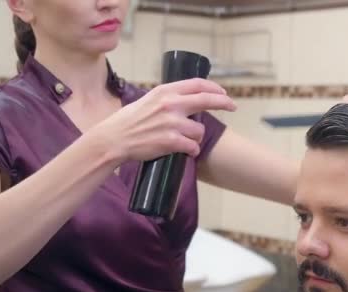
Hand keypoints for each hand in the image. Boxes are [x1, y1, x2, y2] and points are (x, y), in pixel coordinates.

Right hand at [90, 78, 236, 162]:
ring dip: (195, 137)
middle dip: (224, 103)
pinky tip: (185, 151)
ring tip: (183, 140)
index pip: (197, 84)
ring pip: (199, 129)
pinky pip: (193, 147)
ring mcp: (172, 123)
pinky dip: (192, 150)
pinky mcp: (171, 141)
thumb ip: (168, 98)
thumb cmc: (129, 121)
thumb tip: (189, 99)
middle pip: (207, 100)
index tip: (223, 93)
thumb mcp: (148, 100)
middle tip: (233, 106)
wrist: (114, 139)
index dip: (214, 88)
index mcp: (165, 91)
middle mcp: (171, 104)